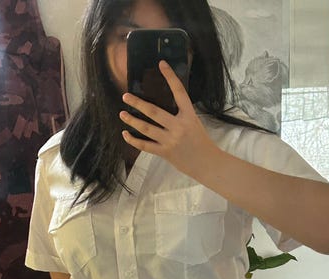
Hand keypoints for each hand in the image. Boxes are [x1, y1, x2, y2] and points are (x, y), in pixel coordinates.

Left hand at [119, 60, 217, 174]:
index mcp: (189, 116)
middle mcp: (179, 126)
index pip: (179, 92)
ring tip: (122, 114)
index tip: (161, 64)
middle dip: (138, 103)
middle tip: (125, 96)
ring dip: (132, 120)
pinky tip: (125, 134)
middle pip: (154, 112)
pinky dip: (133, 140)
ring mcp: (171, 140)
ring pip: (146, 128)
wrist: (206, 163)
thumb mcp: (194, 123)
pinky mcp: (165, 152)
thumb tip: (161, 107)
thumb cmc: (201, 142)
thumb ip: (180, 115)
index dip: (170, 77)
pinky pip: (145, 146)